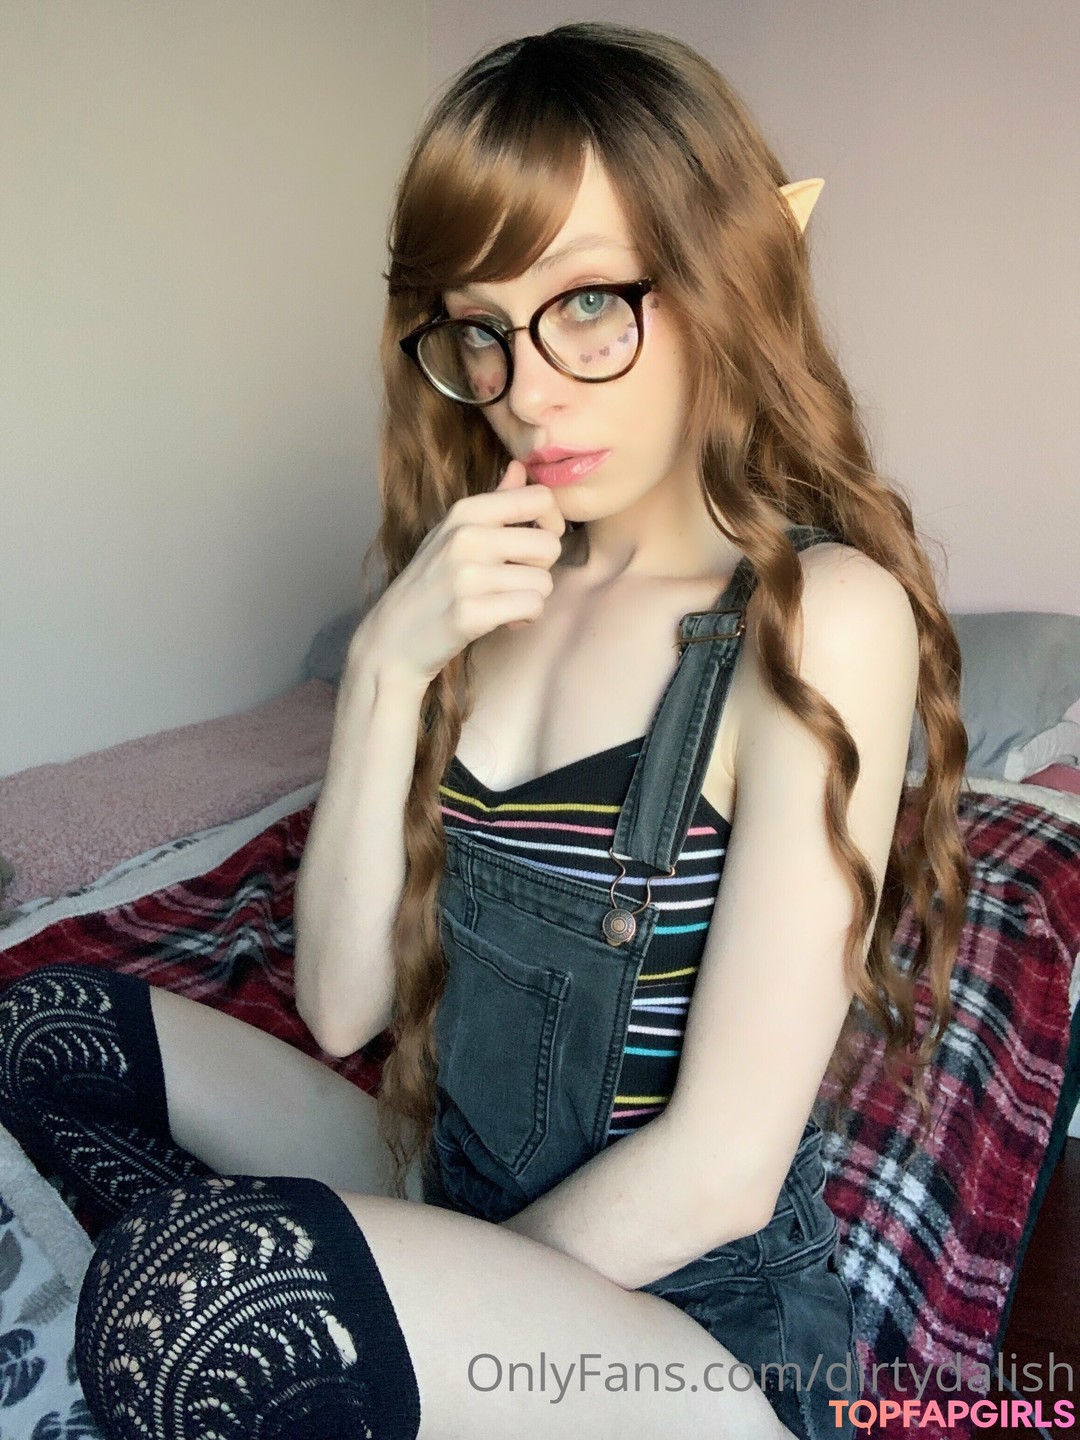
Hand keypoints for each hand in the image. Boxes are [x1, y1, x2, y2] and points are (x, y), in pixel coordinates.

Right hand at [362, 461, 565, 684]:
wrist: (392, 638)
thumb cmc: (430, 583)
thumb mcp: (453, 533)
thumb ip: (493, 501)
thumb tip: (519, 467)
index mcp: (465, 511)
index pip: (540, 498)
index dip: (551, 524)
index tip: (534, 545)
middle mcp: (466, 537)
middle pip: (550, 545)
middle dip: (541, 569)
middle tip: (516, 581)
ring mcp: (466, 575)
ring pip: (544, 582)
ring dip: (531, 599)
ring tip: (504, 603)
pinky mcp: (470, 613)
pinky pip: (532, 608)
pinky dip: (524, 619)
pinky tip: (504, 621)